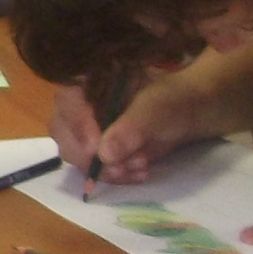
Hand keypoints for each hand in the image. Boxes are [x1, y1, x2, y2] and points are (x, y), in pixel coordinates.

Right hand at [51, 75, 204, 185]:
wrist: (189, 112)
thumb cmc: (173, 98)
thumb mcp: (156, 107)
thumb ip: (132, 127)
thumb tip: (104, 154)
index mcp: (89, 77)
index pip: (67, 100)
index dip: (78, 125)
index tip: (96, 150)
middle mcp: (79, 102)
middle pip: (63, 132)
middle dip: (90, 156)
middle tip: (118, 168)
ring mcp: (85, 127)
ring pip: (76, 154)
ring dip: (106, 169)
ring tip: (139, 167)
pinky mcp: (96, 147)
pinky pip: (92, 167)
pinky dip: (114, 175)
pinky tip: (138, 173)